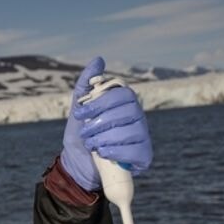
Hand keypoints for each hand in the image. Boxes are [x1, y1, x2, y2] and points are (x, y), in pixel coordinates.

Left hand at [60, 57, 152, 191]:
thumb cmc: (82, 133)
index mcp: (124, 102)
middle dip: (101, 122)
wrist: (78, 164)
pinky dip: (116, 151)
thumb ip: (86, 85)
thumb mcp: (79, 108)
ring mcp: (143, 135)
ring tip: (91, 144)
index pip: (123, 94)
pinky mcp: (144, 155)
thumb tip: (98, 60)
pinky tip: (103, 153)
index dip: (101, 102)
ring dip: (105, 138)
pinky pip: (137, 150)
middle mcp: (138, 116)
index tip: (80, 112)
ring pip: (132, 130)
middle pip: (129, 111)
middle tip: (85, 132)